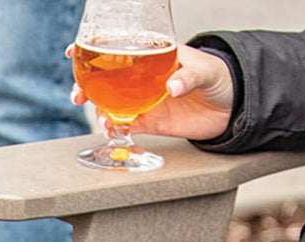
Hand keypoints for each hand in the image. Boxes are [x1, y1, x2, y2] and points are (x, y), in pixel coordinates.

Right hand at [68, 43, 234, 142]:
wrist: (233, 107)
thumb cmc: (222, 78)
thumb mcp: (208, 70)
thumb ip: (189, 76)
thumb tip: (171, 88)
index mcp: (153, 55)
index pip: (118, 47)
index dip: (93, 47)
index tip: (72, 52)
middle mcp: (143, 77)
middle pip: (105, 78)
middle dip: (86, 85)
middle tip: (79, 95)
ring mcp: (144, 99)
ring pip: (110, 103)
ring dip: (98, 110)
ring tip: (99, 118)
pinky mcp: (151, 122)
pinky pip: (126, 125)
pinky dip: (115, 128)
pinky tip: (111, 131)